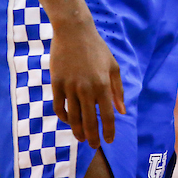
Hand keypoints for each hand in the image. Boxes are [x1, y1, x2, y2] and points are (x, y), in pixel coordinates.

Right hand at [49, 20, 124, 146]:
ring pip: (73, 117)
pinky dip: (64, 117)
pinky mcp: (56, 83)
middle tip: (94, 145)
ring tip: (82, 137)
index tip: (109, 141)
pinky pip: (59, 107)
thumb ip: (118, 90)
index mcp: (103, 84)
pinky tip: (69, 121)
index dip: (108, 130)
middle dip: (92, 136)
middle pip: (89, 120)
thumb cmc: (97, 49)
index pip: (107, 114)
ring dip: (77, 130)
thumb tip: (121, 111)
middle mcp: (86, 88)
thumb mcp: (113, 66)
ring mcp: (70, 86)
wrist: (74, 32)